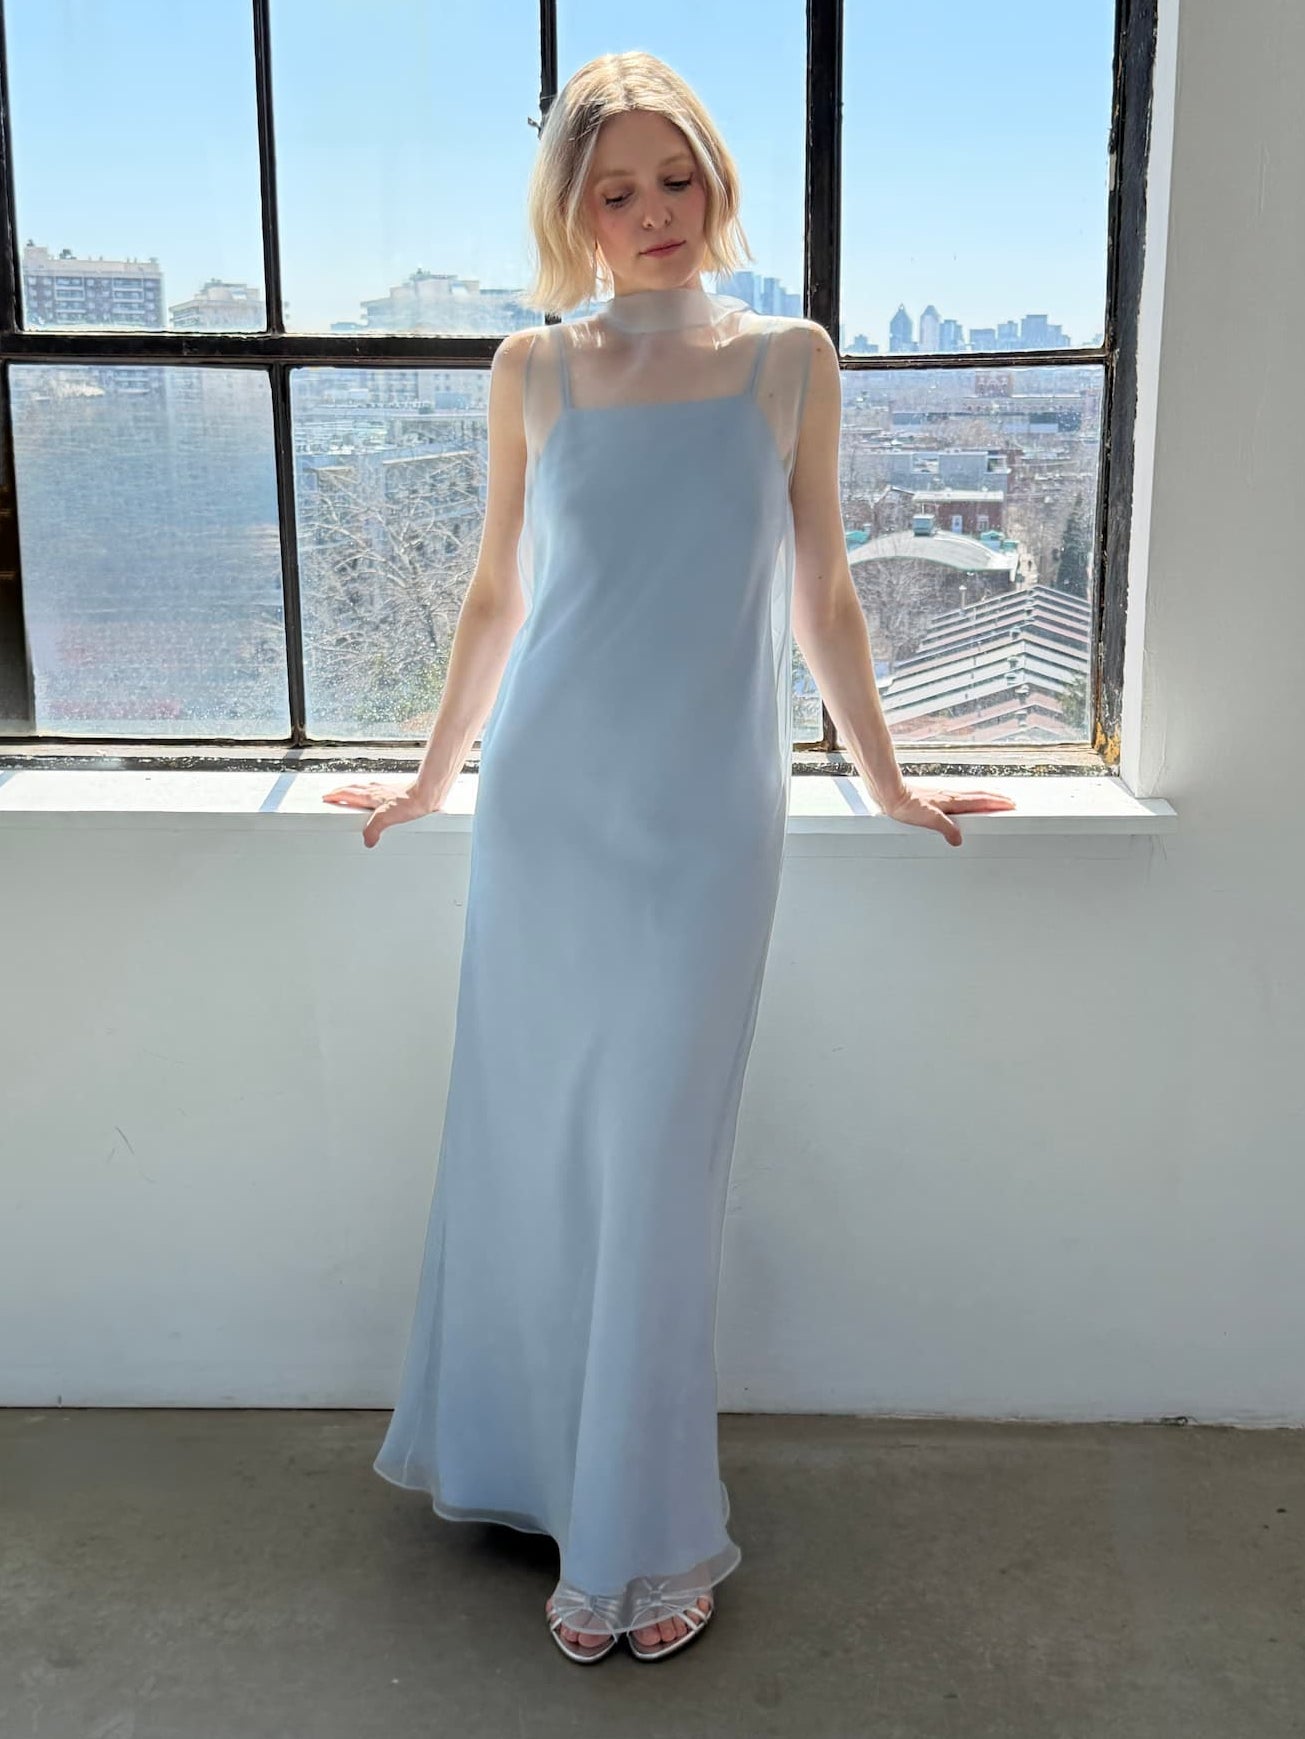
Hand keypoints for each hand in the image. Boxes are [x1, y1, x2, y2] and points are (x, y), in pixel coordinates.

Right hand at [321, 779, 440, 848]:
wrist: (428, 794)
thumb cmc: (411, 803)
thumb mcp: (387, 818)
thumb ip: (374, 829)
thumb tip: (367, 841)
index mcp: (371, 796)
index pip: (348, 794)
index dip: (336, 796)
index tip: (326, 797)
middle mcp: (377, 791)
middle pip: (354, 788)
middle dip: (342, 791)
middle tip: (334, 794)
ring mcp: (387, 790)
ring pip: (366, 788)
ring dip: (355, 790)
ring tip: (351, 794)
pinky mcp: (397, 792)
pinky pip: (378, 791)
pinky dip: (371, 792)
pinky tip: (378, 797)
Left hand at [878, 783, 1017, 847]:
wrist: (890, 793)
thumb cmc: (905, 805)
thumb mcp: (929, 820)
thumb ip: (946, 829)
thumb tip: (959, 840)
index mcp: (952, 801)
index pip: (981, 801)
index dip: (997, 803)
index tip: (1011, 804)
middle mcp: (950, 795)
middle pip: (979, 795)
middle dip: (996, 798)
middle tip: (1009, 800)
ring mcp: (942, 794)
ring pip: (970, 794)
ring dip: (984, 796)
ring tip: (993, 798)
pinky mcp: (934, 795)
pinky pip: (959, 795)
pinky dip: (969, 797)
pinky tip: (963, 801)